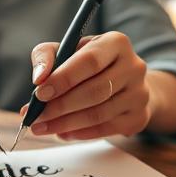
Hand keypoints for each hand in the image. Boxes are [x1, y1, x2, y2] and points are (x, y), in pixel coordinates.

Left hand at [23, 31, 152, 139]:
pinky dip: (80, 133)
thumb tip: (39, 78)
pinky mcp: (139, 117)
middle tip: (35, 117)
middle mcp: (134, 66)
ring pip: (99, 114)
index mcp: (116, 43)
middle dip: (60, 107)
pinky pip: (106, 129)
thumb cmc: (87, 65)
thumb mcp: (66, 50)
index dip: (63, 79)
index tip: (39, 93)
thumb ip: (46, 56)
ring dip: (65, 124)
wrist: (125, 83)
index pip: (90, 61)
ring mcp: (140, 94)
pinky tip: (62, 133)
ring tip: (42, 127)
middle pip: (95, 91)